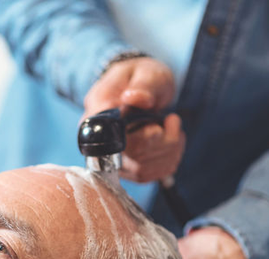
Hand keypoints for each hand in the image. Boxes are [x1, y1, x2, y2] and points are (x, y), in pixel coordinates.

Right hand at [83, 56, 185, 182]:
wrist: (140, 85)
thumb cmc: (140, 77)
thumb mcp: (146, 73)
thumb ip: (142, 86)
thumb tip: (135, 98)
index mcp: (96, 114)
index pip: (112, 140)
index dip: (141, 138)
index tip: (158, 127)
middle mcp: (99, 140)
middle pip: (133, 159)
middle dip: (163, 142)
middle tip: (171, 119)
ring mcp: (112, 157)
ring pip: (143, 171)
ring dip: (169, 150)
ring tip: (172, 126)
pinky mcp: (127, 167)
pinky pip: (150, 175)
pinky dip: (169, 159)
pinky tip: (172, 140)